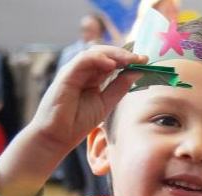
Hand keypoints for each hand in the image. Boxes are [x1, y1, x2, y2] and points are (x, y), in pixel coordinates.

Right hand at [27, 45, 145, 152]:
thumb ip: (119, 87)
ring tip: (130, 60)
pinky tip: (112, 64)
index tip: (145, 62)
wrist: (57, 137)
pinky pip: (83, 60)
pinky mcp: (66, 75)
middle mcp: (82, 72)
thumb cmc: (76, 123)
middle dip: (124, 54)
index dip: (128, 60)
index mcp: (92, 78)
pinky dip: (98, 59)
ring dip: (114, 54)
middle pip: (104, 53)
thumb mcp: (106, 104)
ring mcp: (73, 71)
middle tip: (141, 58)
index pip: (111, 61)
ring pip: (94, 52)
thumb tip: (137, 73)